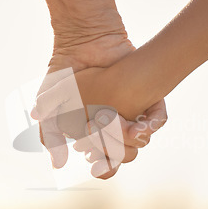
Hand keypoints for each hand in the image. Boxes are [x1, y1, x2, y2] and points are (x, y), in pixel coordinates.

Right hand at [33, 62, 166, 177]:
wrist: (85, 43)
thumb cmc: (67, 72)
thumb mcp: (51, 105)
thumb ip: (51, 134)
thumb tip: (59, 165)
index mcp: (94, 132)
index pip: (104, 161)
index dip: (102, 165)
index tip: (94, 161)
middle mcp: (115, 127)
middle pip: (124, 155)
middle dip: (115, 152)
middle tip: (102, 136)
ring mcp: (132, 113)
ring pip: (141, 141)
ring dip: (130, 138)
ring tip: (115, 122)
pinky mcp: (148, 98)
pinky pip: (157, 119)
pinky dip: (152, 123)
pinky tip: (139, 123)